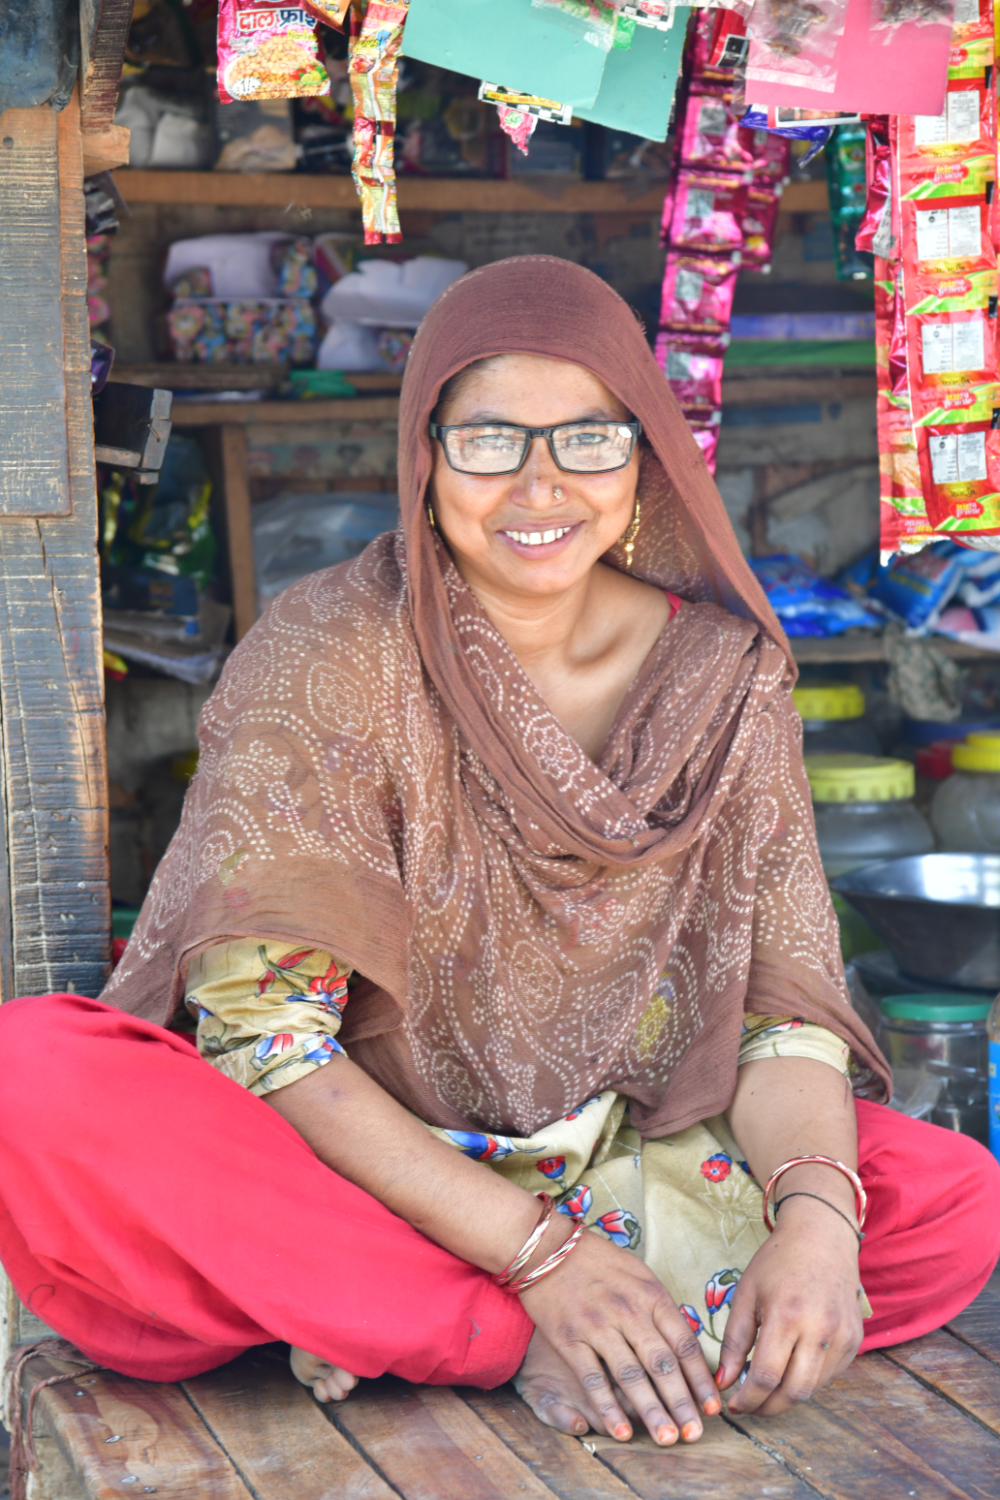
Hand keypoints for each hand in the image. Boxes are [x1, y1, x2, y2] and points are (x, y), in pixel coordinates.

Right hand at [518, 1222, 720, 1445]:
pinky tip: (621, 1432)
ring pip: (631, 1376)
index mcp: (650, 1295)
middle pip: (662, 1364)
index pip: (684, 1343)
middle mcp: (628, 1311)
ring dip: (652, 1411)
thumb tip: (685, 1344)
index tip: (713, 1407)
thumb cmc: (597, 1261)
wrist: (546, 1247)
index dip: (700, 1379)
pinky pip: (593, 1378)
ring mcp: (598, 1326)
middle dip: (682, 1403)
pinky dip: (608, 1407)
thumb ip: (660, 1308)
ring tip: (667, 1439)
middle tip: (696, 1435)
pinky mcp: (570, 1339)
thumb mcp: (638, 1274)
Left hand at [718, 1196, 864, 1416]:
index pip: (766, 1376)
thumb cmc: (778, 1261)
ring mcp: (842, 1337)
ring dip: (787, 1397)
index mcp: (786, 1315)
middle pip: (794, 1393)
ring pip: (814, 1389)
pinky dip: (808, 1381)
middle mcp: (819, 1330)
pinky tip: (792, 1368)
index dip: (747, 1399)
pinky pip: (830, 1376)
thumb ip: (734, 1340)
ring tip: (767, 1387)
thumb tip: (722, 1381)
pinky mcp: (854, 1341)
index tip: (733, 1403)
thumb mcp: (746, 1293)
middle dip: (767, 1407)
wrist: (822, 1236)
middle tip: (750, 1405)